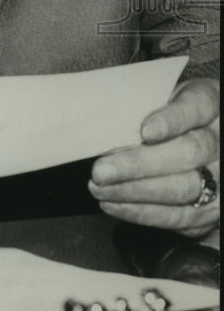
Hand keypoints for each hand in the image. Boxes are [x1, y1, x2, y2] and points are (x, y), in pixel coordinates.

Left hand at [90, 77, 219, 237]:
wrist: (199, 136)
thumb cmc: (168, 110)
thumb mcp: (162, 94)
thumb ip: (143, 104)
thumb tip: (103, 120)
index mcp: (210, 105)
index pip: (195, 107)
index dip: (171, 120)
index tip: (144, 131)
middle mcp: (220, 142)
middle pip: (187, 153)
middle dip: (139, 165)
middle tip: (101, 170)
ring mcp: (220, 177)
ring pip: (184, 187)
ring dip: (136, 191)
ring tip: (99, 188)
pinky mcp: (212, 208)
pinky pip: (180, 216)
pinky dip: (143, 212)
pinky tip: (113, 204)